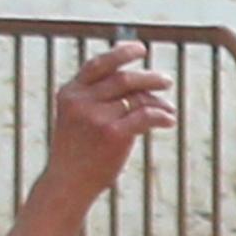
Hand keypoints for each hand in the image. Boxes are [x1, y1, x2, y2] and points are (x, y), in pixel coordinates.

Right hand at [47, 42, 178, 192]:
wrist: (67, 185)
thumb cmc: (76, 153)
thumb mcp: (77, 119)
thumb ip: (98, 98)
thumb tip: (144, 85)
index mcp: (69, 93)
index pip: (99, 64)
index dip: (122, 53)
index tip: (141, 49)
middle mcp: (81, 101)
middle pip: (124, 78)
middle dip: (149, 77)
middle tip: (167, 81)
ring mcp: (96, 117)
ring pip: (137, 97)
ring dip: (158, 100)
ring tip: (168, 106)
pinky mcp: (113, 134)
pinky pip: (146, 115)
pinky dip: (161, 116)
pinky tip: (168, 121)